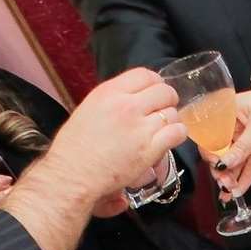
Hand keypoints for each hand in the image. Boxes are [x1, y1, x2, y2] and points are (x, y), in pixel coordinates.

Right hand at [28, 69, 185, 204]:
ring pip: (172, 113)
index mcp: (109, 92)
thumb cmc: (74, 147)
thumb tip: (130, 97)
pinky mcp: (149, 149)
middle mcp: (126, 106)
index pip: (145, 74)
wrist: (72, 175)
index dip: (155, 83)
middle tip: (163, 110)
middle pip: (164, 91)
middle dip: (167, 100)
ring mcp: (139, 128)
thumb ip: (112, 100)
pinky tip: (171, 139)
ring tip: (164, 129)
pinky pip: (177, 133)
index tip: (155, 92)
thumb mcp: (89, 109)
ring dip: (172, 120)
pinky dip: (178, 134)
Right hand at [213, 90, 250, 193]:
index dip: (211, 152)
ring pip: (235, 160)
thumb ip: (242, 147)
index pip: (212, 135)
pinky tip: (239, 189)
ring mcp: (246, 137)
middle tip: (224, 184)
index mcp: (228, 112)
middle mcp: (233, 125)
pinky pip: (249, 163)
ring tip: (229, 193)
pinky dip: (245, 176)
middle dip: (221, 169)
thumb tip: (224, 164)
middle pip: (222, 151)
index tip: (216, 166)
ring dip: (231, 177)